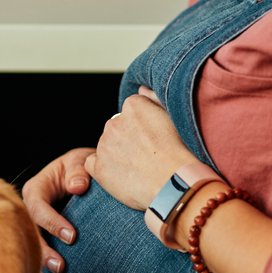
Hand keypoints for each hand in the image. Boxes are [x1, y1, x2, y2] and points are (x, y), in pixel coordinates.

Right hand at [21, 147, 94, 272]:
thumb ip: (79, 169)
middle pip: (29, 231)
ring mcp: (34, 225)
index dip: (51, 222)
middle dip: (42, 249)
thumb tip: (77, 186)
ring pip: (32, 244)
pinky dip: (48, 262)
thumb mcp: (81, 161)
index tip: (72, 236)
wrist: (87, 178)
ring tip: (61, 271)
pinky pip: (41, 250)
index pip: (37, 206)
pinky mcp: (43, 236)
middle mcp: (30, 208)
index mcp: (36, 188)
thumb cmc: (82, 167)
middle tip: (61, 265)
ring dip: (44, 259)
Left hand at [85, 87, 197, 211]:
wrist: (174, 183)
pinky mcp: (98, 167)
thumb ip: (154, 98)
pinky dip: (102, 169)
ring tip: (138, 169)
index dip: (142, 128)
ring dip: (116, 154)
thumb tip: (141, 89)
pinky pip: (92, 164)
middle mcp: (114, 121)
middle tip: (146, 156)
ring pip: (106, 145)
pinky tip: (120, 176)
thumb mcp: (173, 116)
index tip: (152, 140)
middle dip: (127, 139)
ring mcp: (104, 144)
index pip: (131, 112)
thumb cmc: (179, 152)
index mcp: (133, 105)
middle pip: (116, 128)